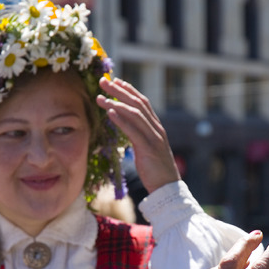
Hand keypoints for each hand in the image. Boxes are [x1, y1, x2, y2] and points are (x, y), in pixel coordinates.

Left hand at [96, 77, 179, 192]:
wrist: (167, 187)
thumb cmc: (155, 170)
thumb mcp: (146, 148)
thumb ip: (139, 135)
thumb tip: (126, 126)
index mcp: (156, 127)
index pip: (143, 103)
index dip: (129, 90)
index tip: (116, 81)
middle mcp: (156, 129)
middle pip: (137, 103)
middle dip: (119, 91)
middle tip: (104, 81)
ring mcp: (154, 138)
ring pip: (135, 114)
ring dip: (116, 103)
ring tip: (101, 96)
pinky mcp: (148, 149)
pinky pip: (133, 131)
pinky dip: (121, 120)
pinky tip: (109, 112)